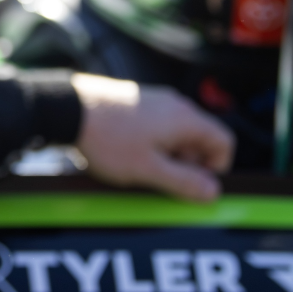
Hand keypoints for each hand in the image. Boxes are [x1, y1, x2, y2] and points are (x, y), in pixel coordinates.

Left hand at [72, 73, 233, 201]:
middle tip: (160, 178)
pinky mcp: (136, 101)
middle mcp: (175, 104)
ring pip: (177, 133)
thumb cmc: (109, 140)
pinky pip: (157, 125)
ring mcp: (155, 99)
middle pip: (200, 138)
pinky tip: (125, 152)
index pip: (225, 141)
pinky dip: (150, 143)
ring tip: (139, 167)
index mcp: (186, 119)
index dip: (216, 168)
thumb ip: (184, 182)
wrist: (68, 108)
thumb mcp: (149, 170)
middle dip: (188, 164)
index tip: (191, 183)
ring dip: (167, 155)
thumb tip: (213, 192)